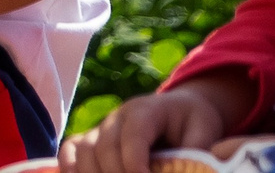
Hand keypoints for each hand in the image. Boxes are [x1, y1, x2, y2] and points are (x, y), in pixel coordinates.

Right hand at [59, 79, 240, 171]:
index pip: (132, 138)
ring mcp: (101, 127)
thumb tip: (195, 168)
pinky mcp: (92, 139)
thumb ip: (199, 149)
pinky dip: (70, 168)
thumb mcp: (204, 129)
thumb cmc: (192, 120)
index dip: (136, 166)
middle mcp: (116, 117)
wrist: (178, 107)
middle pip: (105, 148)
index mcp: (145, 110)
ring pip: (84, 151)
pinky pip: (70, 150)